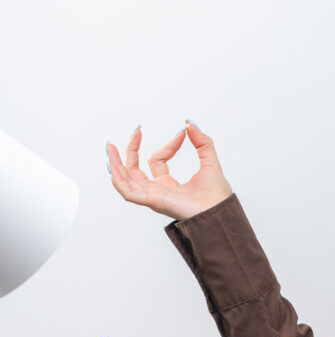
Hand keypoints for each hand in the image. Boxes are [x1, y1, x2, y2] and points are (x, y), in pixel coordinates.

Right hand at [107, 122, 232, 220]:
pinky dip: (118, 178)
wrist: (222, 211)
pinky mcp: (153, 202)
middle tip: (136, 130)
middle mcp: (158, 191)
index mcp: (169, 185)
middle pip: (135, 170)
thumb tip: (190, 125)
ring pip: (125, 180)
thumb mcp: (210, 162)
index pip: (157, 160)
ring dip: (116, 163)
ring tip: (110, 146)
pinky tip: (114, 164)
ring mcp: (154, 197)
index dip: (168, 145)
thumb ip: (203, 143)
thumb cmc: (218, 196)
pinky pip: (128, 192)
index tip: (182, 133)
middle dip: (131, 150)